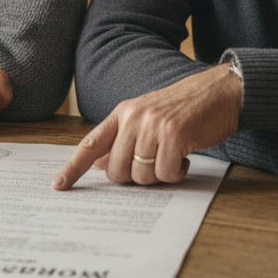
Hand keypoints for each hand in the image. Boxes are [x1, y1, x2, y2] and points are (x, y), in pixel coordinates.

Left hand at [52, 64, 240, 189]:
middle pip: (117, 171)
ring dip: (159, 175)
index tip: (59, 185)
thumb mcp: (146, 117)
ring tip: (173, 156)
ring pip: (141, 175)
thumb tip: (99, 164)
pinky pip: (166, 174)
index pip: (91, 144)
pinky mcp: (174, 135)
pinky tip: (185, 157)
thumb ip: (122, 138)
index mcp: (123, 113)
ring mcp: (153, 126)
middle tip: (154, 164)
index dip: (73, 167)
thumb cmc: (183, 109)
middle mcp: (134, 118)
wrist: (218, 92)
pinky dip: (177, 173)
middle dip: (135, 177)